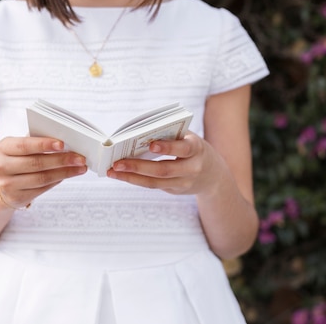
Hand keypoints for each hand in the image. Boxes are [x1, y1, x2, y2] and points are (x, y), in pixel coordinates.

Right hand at [0, 136, 86, 208]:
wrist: (3, 185)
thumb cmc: (18, 160)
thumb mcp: (21, 148)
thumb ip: (37, 142)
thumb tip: (64, 141)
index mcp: (3, 148)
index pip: (25, 145)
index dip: (44, 144)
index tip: (63, 144)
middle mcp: (1, 166)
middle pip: (36, 163)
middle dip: (61, 160)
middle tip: (79, 158)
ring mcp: (7, 184)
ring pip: (42, 178)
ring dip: (64, 172)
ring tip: (79, 168)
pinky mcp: (16, 198)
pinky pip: (42, 188)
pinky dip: (58, 180)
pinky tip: (68, 175)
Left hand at [107, 132, 222, 195]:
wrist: (213, 174)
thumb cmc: (193, 148)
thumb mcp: (188, 138)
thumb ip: (170, 135)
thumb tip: (138, 135)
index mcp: (197, 148)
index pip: (183, 148)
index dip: (167, 147)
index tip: (150, 145)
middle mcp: (192, 168)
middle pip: (163, 169)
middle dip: (138, 166)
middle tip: (117, 163)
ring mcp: (184, 183)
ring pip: (155, 182)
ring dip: (131, 177)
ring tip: (113, 171)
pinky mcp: (175, 191)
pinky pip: (153, 185)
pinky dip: (136, 180)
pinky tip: (122, 175)